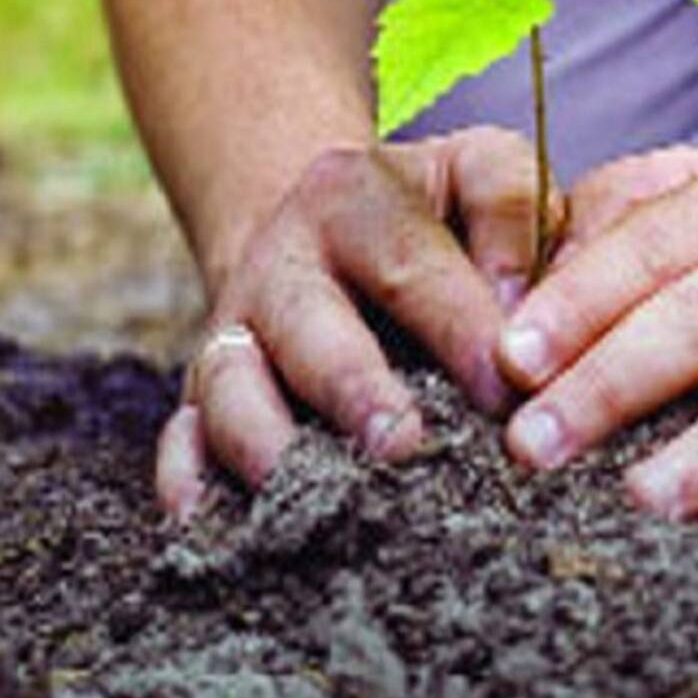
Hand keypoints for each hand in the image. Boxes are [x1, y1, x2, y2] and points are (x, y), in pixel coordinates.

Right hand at [157, 127, 555, 516]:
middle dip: (354, 390)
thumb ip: (510, 209)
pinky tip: (213, 525)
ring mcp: (233, 333)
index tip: (505, 388)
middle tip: (403, 445)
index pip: (408, 260)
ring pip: (230, 387)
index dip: (458, 325)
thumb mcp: (476, 172)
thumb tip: (520, 309)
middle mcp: (280, 264)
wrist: (323, 227)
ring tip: (321, 499)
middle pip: (308, 327)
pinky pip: (178, 441)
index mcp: (353, 198)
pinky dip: (188, 482)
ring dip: (268, 444)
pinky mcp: (202, 397)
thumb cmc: (432, 214)